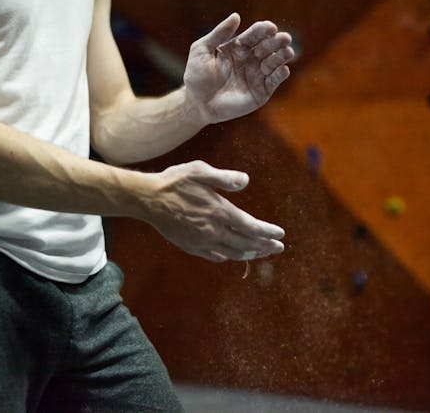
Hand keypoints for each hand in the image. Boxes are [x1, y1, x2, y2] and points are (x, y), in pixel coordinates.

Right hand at [146, 160, 284, 261]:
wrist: (149, 199)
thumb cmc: (175, 182)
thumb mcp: (201, 171)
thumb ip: (225, 178)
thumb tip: (246, 181)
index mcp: (219, 211)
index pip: (251, 226)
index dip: (267, 232)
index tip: (280, 235)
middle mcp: (213, 230)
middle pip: (245, 243)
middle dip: (264, 246)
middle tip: (278, 248)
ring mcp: (202, 241)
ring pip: (232, 253)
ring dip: (250, 254)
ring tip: (261, 253)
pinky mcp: (191, 246)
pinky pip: (214, 256)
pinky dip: (227, 257)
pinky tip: (231, 256)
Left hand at [184, 13, 294, 124]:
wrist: (197, 103)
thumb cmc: (197, 76)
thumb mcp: (202, 50)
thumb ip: (219, 33)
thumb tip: (236, 15)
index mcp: (238, 47)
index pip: (254, 35)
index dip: (263, 30)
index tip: (270, 28)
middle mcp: (250, 59)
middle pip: (268, 47)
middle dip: (277, 42)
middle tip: (284, 38)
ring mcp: (257, 75)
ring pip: (275, 62)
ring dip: (282, 56)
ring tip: (287, 52)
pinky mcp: (261, 92)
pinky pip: (274, 81)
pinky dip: (280, 75)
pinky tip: (283, 69)